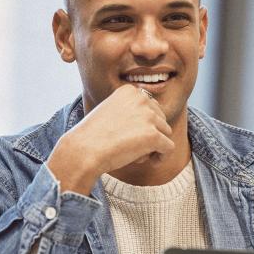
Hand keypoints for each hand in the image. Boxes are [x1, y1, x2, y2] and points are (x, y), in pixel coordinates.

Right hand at [47, 85, 174, 194]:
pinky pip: (169, 148)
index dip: (144, 124)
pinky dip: (162, 157)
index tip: (131, 135)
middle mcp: (141, 99)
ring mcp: (149, 116)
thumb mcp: (111, 112)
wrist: (83, 150)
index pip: (151, 107)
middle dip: (151, 134)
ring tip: (135, 154)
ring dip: (154, 146)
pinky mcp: (153, 135)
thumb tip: (153, 123)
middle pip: (161, 119)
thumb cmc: (93, 136)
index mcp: (130, 91)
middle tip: (133, 147)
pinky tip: (151, 162)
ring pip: (166, 133)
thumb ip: (130, 111)